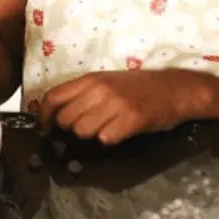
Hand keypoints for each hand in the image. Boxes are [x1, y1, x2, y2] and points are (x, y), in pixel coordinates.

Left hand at [38, 69, 208, 144]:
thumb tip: (57, 113)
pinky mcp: (131, 120)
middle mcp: (99, 90)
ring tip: (103, 130)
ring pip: (82, 131)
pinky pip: (106, 138)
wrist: (174, 89)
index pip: (53, 97)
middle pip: (65, 119)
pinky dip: (109, 139)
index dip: (44, 116)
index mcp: (90, 79)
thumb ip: (82, 93)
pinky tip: (118, 133)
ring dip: (89, 136)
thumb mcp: (106, 81)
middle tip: (82, 130)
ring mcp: (116, 104)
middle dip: (69, 130)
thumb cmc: (138, 86)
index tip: (45, 129)